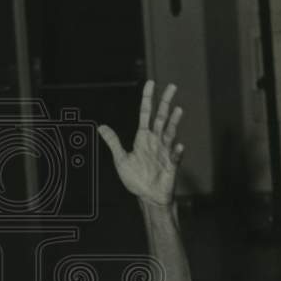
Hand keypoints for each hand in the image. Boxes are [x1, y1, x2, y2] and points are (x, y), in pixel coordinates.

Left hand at [98, 81, 184, 206]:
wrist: (148, 196)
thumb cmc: (136, 178)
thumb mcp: (121, 159)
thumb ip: (113, 142)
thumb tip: (101, 127)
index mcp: (143, 138)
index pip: (146, 113)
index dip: (148, 99)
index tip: (151, 84)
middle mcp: (156, 141)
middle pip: (161, 118)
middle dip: (165, 103)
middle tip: (172, 87)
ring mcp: (165, 152)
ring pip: (170, 133)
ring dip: (174, 122)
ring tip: (178, 109)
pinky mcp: (171, 165)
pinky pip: (175, 157)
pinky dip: (176, 151)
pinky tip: (178, 146)